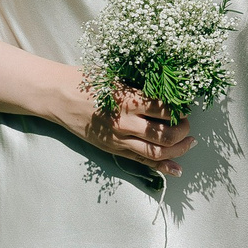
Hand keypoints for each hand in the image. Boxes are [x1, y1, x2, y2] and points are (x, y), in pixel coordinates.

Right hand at [75, 81, 193, 174]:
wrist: (58, 96)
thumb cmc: (88, 81)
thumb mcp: (117, 78)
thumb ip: (141, 88)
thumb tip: (170, 92)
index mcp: (128, 100)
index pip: (166, 110)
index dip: (181, 109)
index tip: (185, 106)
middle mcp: (126, 123)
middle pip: (166, 134)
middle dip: (184, 130)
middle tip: (187, 123)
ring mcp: (119, 139)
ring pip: (157, 152)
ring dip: (179, 149)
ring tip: (189, 142)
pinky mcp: (113, 149)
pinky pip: (142, 161)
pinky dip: (162, 167)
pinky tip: (177, 168)